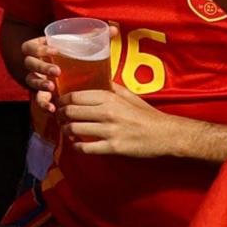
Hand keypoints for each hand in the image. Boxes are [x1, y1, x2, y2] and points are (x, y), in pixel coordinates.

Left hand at [58, 83, 226, 161]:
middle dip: (60, 116)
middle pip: (70, 112)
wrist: (167, 134)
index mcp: (109, 97)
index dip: (62, 100)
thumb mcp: (130, 95)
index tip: (59, 103)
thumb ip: (111, 87)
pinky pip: (86, 148)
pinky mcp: (113, 147)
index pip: (74, 96)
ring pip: (74, 130)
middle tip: (59, 118)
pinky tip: (78, 145)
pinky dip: (77, 147)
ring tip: (67, 131)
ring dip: (66, 131)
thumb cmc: (147, 114)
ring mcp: (109, 130)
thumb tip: (97, 77)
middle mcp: (107, 112)